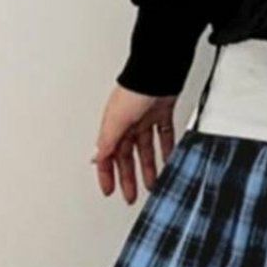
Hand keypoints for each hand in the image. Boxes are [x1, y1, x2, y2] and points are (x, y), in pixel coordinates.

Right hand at [93, 85, 178, 202]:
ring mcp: (145, 117)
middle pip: (126, 156)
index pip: (107, 156)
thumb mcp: (117, 119)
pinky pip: (163, 135)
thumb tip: (97, 158)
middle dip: (128, 178)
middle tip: (131, 196)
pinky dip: (166, 149)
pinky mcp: (161, 112)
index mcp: (113, 125)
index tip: (109, 191)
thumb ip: (108, 141)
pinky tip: (169, 160)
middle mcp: (127, 122)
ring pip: (146, 149)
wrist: (159, 70)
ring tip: (153, 185)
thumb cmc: (136, 88)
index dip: (107, 175)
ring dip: (149, 168)